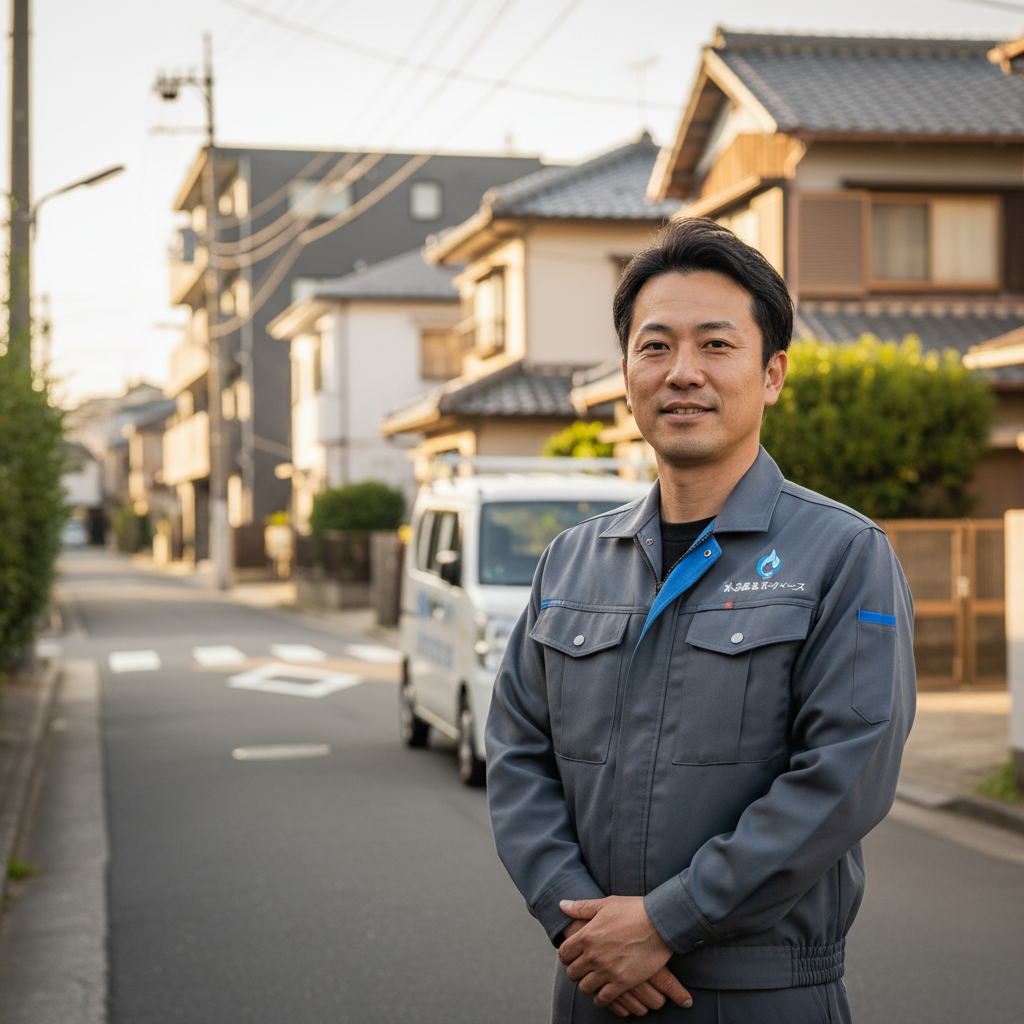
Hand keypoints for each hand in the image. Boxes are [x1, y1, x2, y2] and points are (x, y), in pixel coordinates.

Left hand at [558, 896, 692, 1010]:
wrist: (660, 922)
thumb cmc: (633, 910)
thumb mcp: (605, 904)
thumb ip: (581, 907)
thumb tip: (562, 905)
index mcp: (586, 935)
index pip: (564, 953)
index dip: (567, 956)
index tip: (573, 956)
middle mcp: (593, 955)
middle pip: (572, 973)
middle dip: (577, 971)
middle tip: (585, 968)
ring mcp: (607, 970)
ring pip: (585, 988)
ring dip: (588, 984)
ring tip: (595, 980)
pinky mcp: (622, 982)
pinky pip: (603, 998)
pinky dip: (601, 998)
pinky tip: (605, 991)